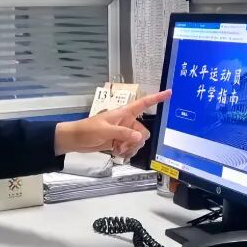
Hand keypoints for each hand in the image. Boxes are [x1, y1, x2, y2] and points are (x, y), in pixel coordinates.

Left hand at [54, 90, 170, 158]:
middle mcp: (126, 122)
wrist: (76, 140)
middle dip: (136, 141)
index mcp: (124, 113)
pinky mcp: (119, 142)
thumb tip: (139, 138)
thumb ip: (123, 133)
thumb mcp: (105, 130)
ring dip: (130, 148)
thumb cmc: (88, 129)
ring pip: (137, 142)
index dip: (156, 98)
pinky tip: (117, 153)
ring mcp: (123, 133)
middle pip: (143, 132)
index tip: (169, 93)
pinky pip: (130, 148)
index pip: (143, 103)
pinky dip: (126, 153)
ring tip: (118, 150)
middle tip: (123, 146)